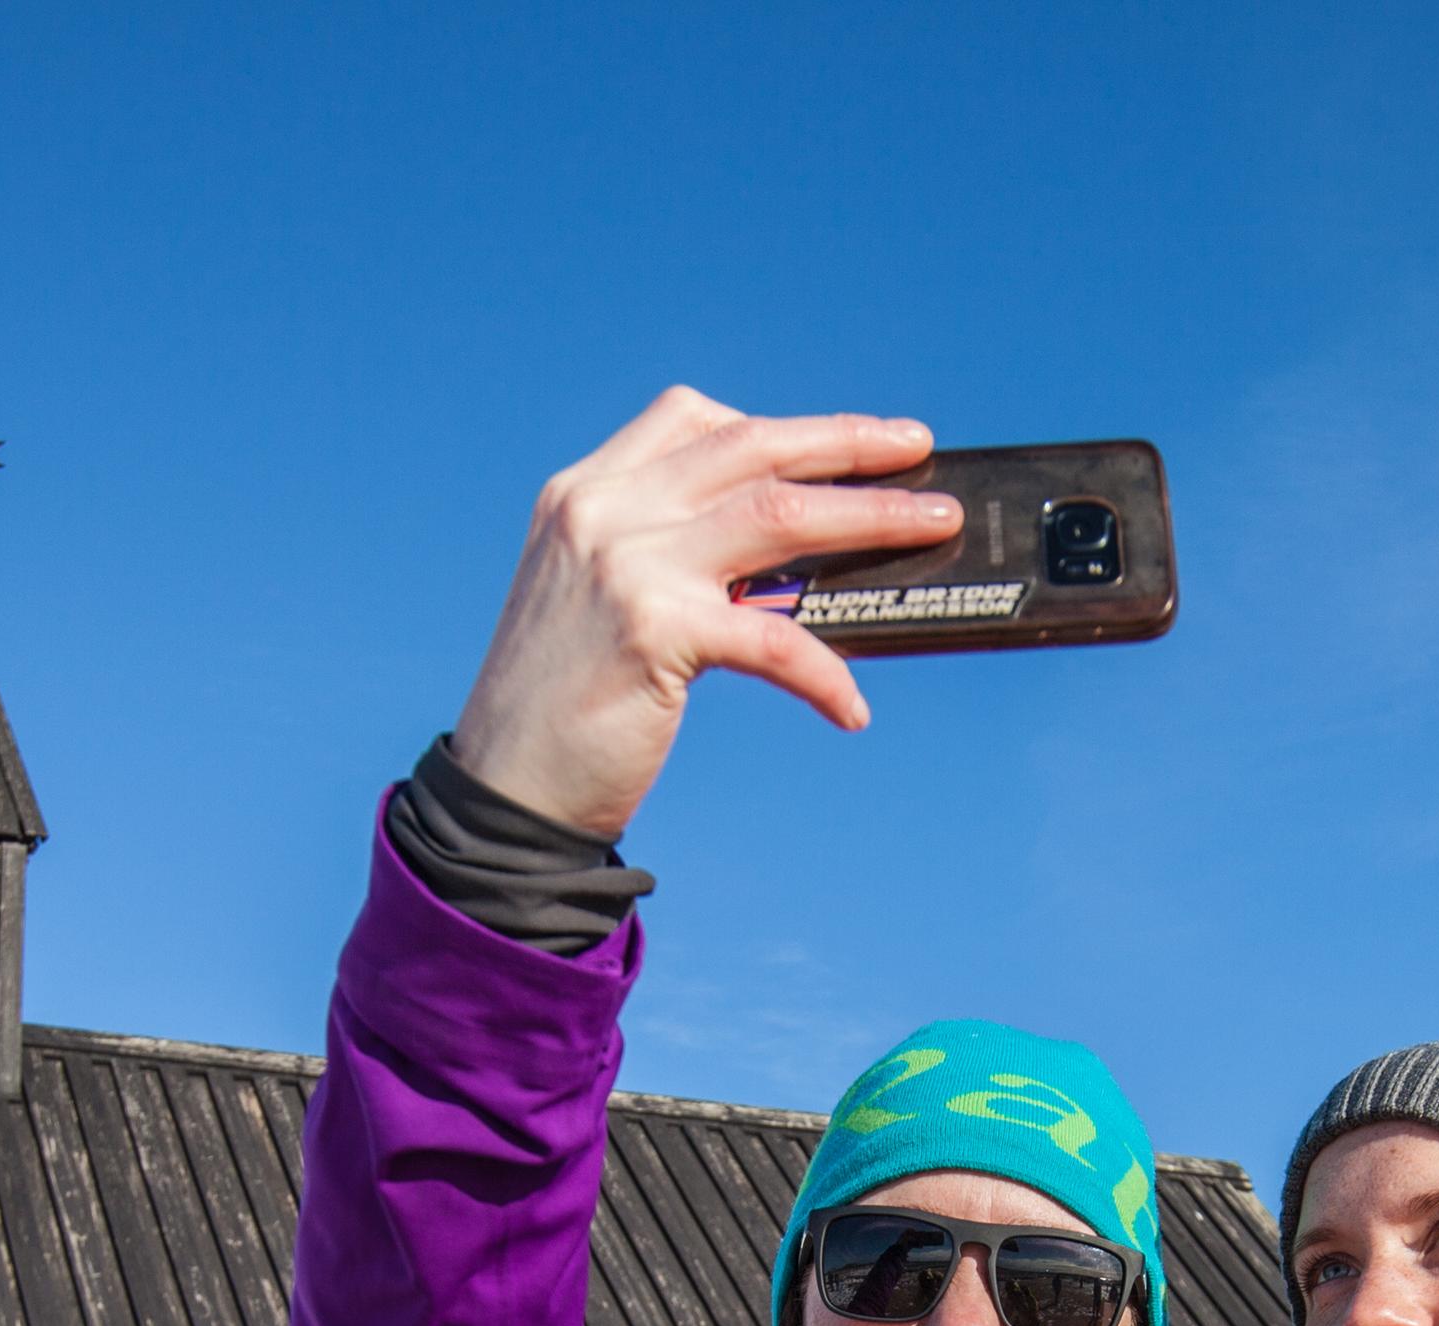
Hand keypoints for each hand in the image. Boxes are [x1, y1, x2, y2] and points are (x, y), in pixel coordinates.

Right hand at [448, 389, 959, 840]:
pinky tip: (851, 708)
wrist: (505, 793)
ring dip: (872, 517)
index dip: (777, 423)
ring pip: (780, 513)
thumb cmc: (561, 710)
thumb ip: (664, 559)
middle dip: (849, 444)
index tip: (843, 437)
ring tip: (934, 525)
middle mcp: (603, 510)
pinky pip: (774, 637)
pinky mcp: (654, 631)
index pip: (689, 418)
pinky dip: (824, 672)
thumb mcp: (597, 602)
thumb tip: (787, 562)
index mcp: (586, 492)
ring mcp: (626, 565)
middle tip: (919, 450)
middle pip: (753, 449)